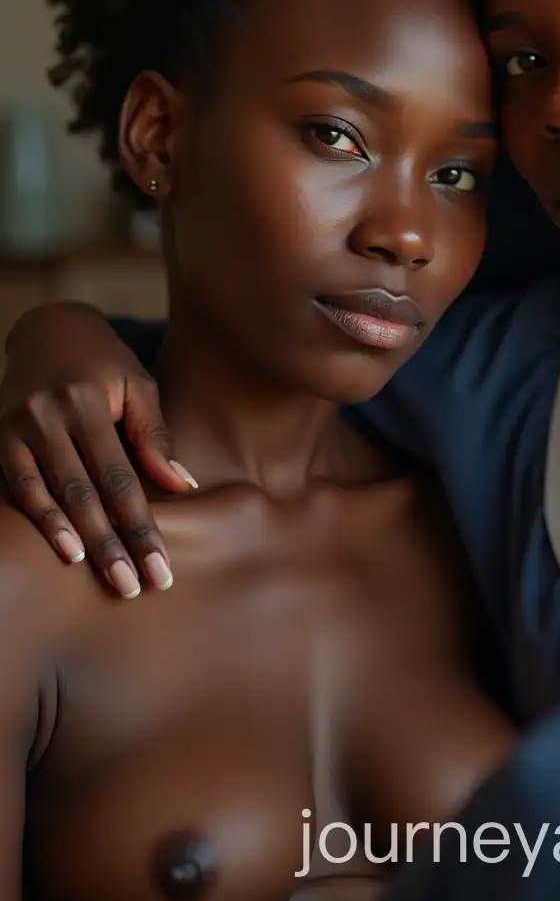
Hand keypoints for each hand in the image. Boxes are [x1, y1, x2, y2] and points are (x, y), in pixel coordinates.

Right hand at [0, 303, 193, 596]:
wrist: (48, 330)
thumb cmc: (105, 364)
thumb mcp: (137, 385)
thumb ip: (154, 435)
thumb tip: (183, 485)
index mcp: (89, 402)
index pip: (123, 476)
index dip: (142, 525)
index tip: (162, 567)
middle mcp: (51, 416)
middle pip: (88, 493)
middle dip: (114, 544)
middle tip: (135, 587)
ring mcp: (19, 428)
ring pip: (53, 494)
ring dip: (79, 541)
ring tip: (105, 577)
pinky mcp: (0, 438)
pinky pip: (19, 487)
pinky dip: (39, 520)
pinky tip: (62, 550)